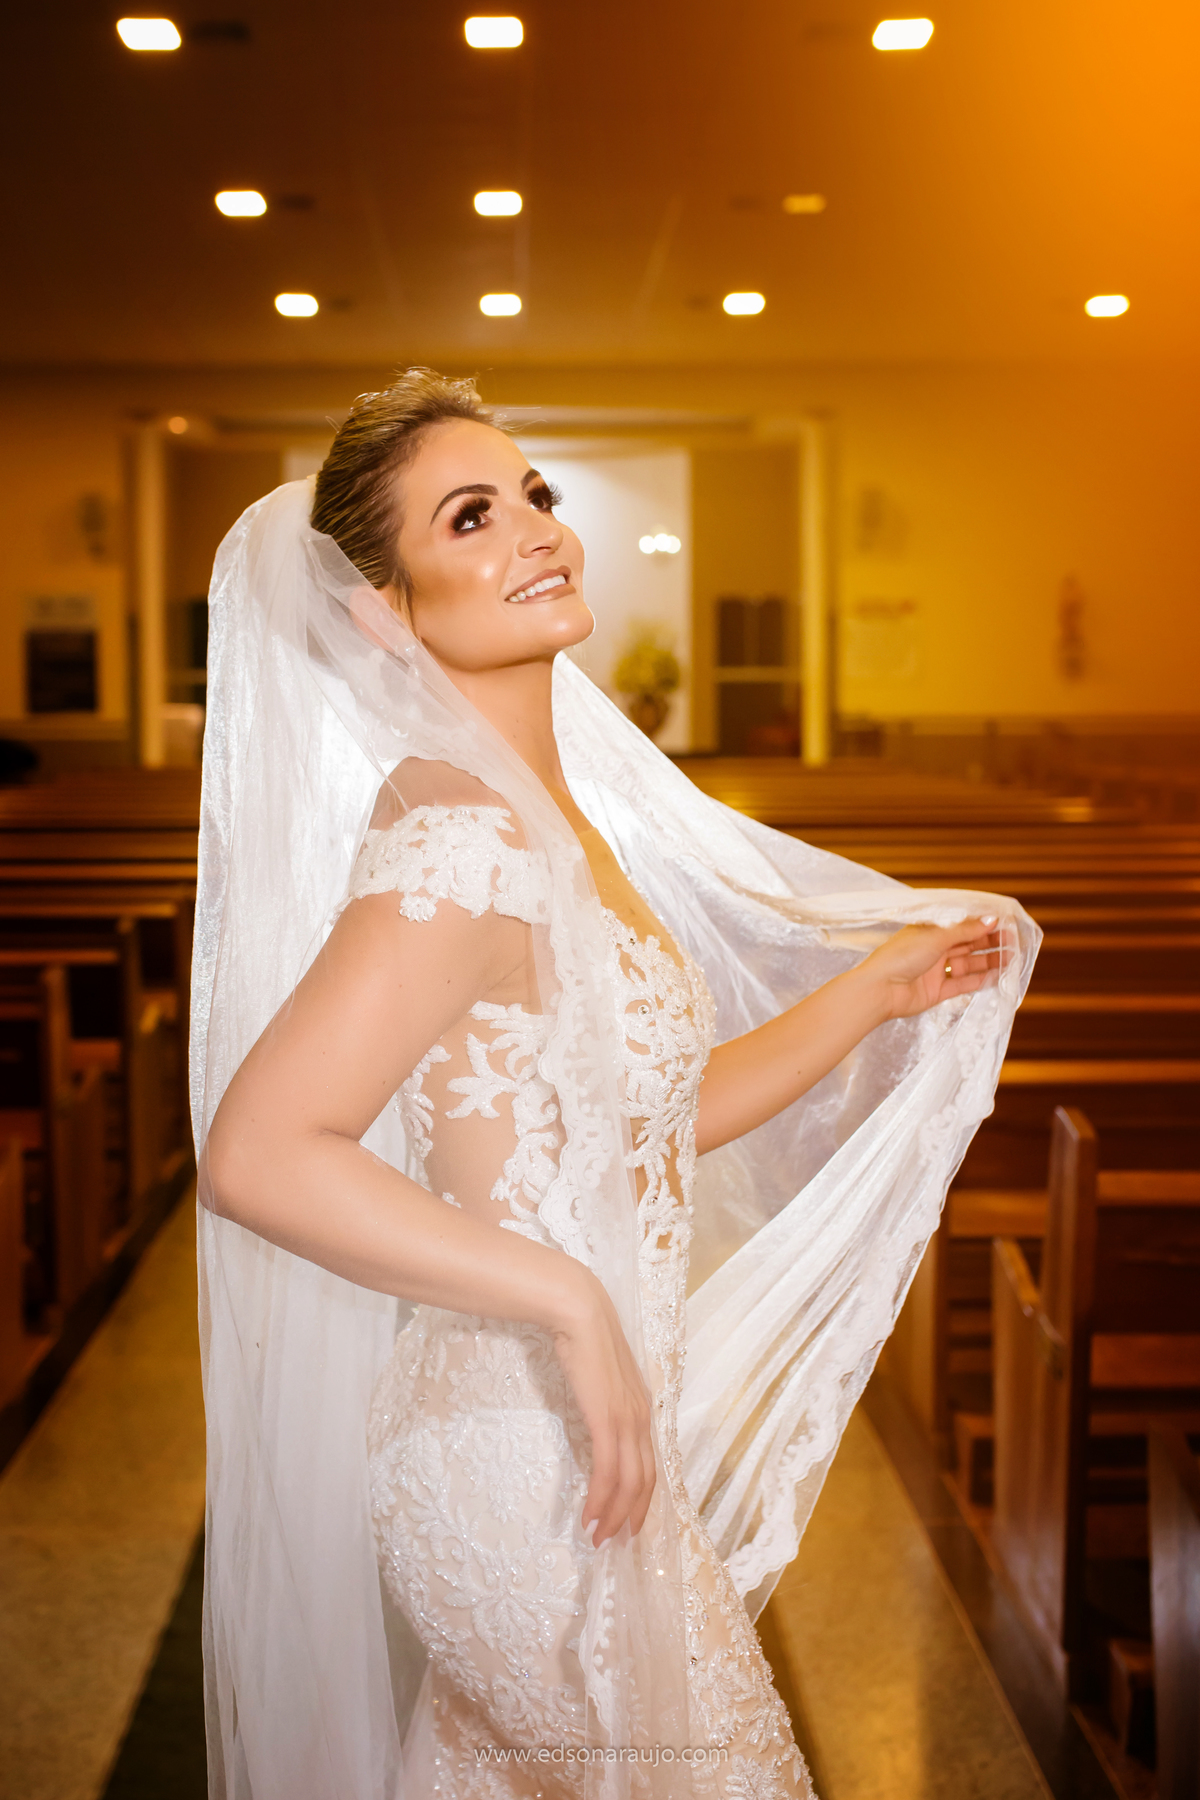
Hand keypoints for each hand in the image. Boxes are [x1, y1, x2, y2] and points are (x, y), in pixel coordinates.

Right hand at [549, 1271, 656, 1545]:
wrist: (579, 1312)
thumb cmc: (583, 1338)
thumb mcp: (600, 1376)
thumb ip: (604, 1397)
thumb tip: (596, 1415)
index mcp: (641, 1408)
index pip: (649, 1463)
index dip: (641, 1498)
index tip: (627, 1521)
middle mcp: (641, 1417)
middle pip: (646, 1480)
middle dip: (632, 1516)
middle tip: (615, 1541)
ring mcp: (627, 1419)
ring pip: (630, 1483)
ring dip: (615, 1515)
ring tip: (599, 1537)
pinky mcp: (607, 1419)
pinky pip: (608, 1471)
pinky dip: (601, 1499)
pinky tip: (589, 1516)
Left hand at [859, 915, 1005, 1021]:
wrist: (880, 989)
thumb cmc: (902, 956)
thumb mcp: (936, 937)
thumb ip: (965, 931)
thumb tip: (991, 920)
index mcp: (929, 931)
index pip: (961, 925)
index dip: (982, 924)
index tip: (1005, 923)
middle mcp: (933, 949)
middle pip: (967, 944)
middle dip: (989, 942)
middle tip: (1013, 942)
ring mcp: (936, 971)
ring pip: (967, 964)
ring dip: (988, 961)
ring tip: (1010, 959)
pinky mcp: (937, 991)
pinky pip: (962, 984)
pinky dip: (979, 980)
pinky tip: (997, 976)